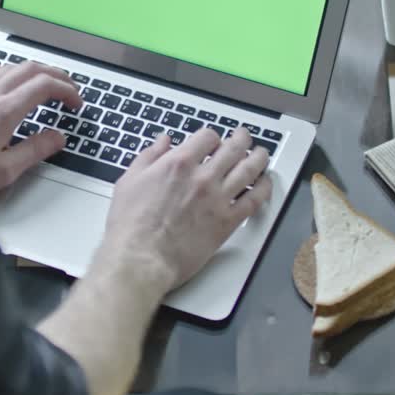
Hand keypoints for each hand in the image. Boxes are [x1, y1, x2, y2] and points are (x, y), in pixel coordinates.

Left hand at [0, 61, 81, 196]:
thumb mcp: (4, 171)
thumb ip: (35, 151)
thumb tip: (57, 138)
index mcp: (3, 112)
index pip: (44, 86)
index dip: (67, 90)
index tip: (76, 103)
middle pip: (30, 69)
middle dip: (56, 75)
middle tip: (69, 91)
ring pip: (8, 67)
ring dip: (33, 70)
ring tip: (45, 82)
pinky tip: (2, 77)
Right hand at [95, 128, 272, 294]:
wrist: (141, 257)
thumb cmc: (131, 225)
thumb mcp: (130, 181)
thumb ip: (149, 156)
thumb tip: (162, 142)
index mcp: (179, 164)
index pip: (207, 137)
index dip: (213, 136)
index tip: (213, 140)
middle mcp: (203, 177)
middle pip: (234, 148)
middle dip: (242, 139)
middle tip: (244, 137)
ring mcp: (218, 199)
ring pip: (249, 170)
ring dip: (259, 158)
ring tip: (261, 154)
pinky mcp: (227, 222)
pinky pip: (254, 201)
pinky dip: (264, 189)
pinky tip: (265, 183)